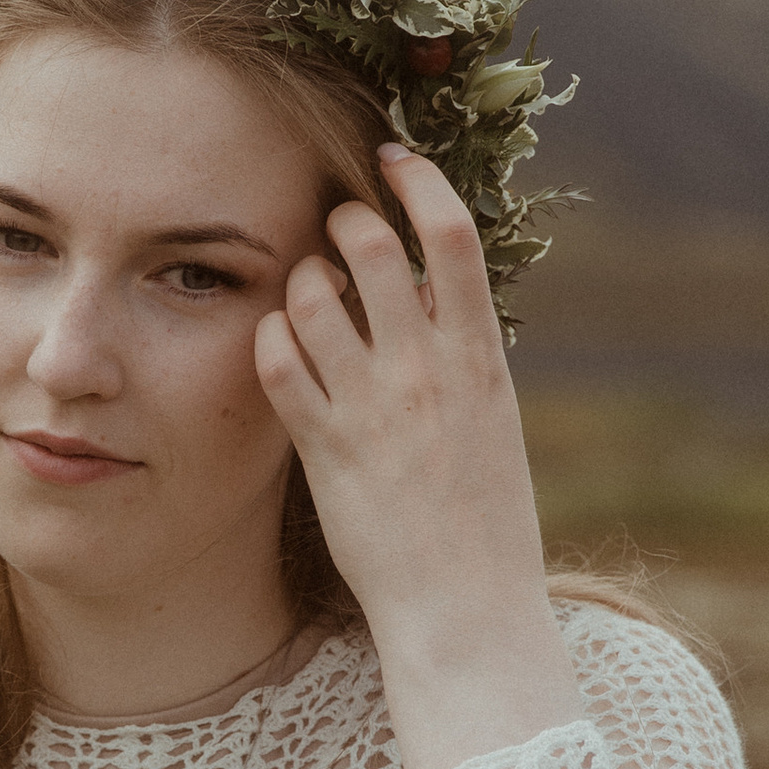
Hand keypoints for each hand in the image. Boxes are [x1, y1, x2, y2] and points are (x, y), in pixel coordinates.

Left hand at [254, 143, 585, 768]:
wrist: (466, 609)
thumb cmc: (486, 524)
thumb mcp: (496, 425)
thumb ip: (466, 359)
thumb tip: (440, 302)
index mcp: (482, 358)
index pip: (452, 236)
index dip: (418, 181)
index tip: (394, 158)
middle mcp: (427, 370)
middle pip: (372, 248)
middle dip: (344, 220)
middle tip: (335, 227)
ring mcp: (373, 407)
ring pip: (315, 295)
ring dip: (302, 277)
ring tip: (306, 292)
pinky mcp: (325, 447)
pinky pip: (279, 361)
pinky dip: (272, 338)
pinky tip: (278, 345)